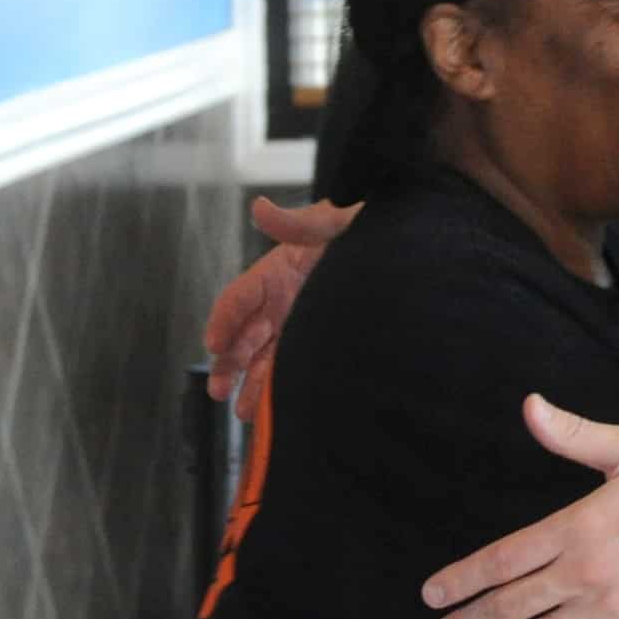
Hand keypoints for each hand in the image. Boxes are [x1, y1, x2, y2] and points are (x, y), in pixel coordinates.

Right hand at [204, 196, 356, 423]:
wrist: (404, 246)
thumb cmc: (366, 225)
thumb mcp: (336, 220)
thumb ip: (300, 221)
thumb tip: (260, 207)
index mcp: (278, 269)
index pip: (240, 296)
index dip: (224, 319)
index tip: (213, 343)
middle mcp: (282, 299)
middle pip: (245, 334)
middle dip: (228, 362)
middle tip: (219, 390)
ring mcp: (298, 321)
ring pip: (264, 356)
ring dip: (250, 383)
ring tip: (243, 412)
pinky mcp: (317, 339)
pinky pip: (292, 364)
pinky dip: (278, 386)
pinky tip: (272, 410)